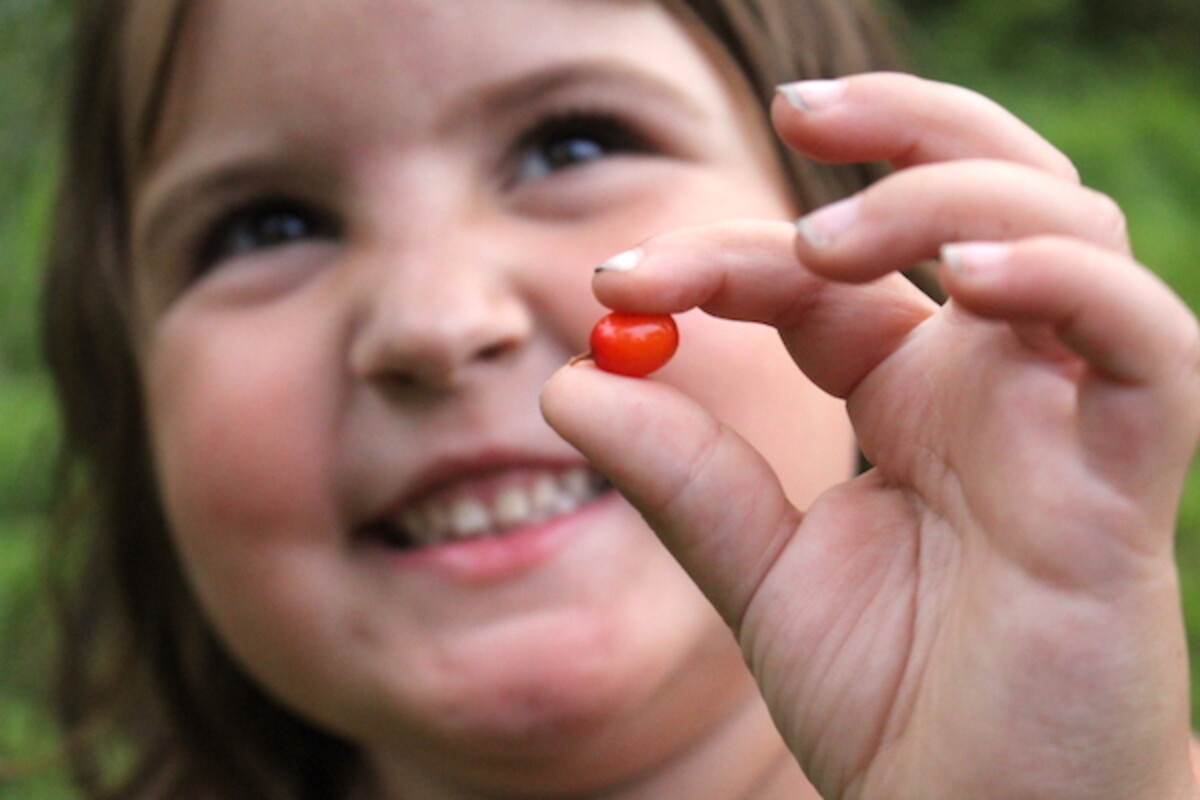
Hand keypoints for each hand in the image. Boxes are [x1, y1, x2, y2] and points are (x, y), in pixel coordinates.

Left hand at [541, 73, 1199, 798]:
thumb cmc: (891, 702)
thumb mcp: (757, 573)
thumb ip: (677, 475)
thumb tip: (567, 380)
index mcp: (911, 392)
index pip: (824, 272)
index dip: (725, 253)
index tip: (614, 279)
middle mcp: (994, 380)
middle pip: (981, 187)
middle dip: (899, 126)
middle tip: (793, 105)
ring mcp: (1069, 415)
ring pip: (1063, 225)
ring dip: (951, 190)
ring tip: (831, 232)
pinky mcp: (1134, 475)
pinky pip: (1143, 338)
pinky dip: (1066, 283)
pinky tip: (964, 279)